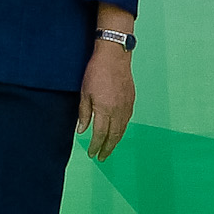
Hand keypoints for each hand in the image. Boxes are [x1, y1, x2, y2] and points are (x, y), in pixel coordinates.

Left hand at [78, 40, 134, 160]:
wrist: (114, 55)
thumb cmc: (96, 71)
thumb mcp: (84, 92)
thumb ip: (84, 113)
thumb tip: (82, 130)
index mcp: (105, 109)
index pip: (100, 134)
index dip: (96, 146)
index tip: (92, 153)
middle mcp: (118, 110)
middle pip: (114, 135)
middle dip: (107, 148)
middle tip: (102, 157)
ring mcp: (126, 105)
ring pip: (122, 129)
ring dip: (116, 141)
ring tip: (110, 148)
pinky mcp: (131, 100)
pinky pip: (127, 120)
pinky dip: (122, 129)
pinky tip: (118, 131)